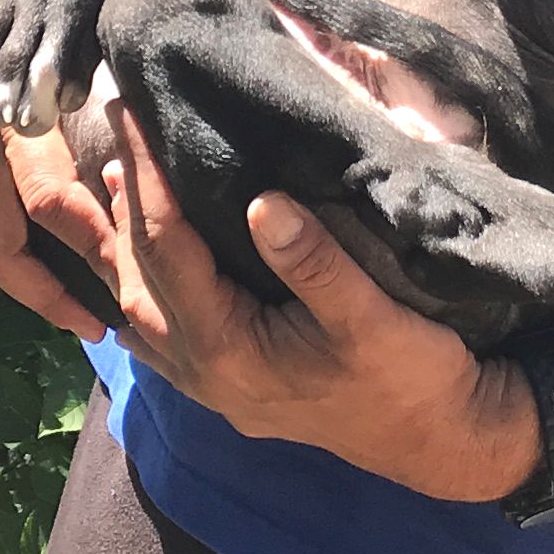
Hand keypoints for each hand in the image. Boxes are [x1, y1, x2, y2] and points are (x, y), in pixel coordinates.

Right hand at [0, 0, 113, 341]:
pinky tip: (49, 255)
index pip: (50, 202)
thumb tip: (158, 117)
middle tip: (116, 326)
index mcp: (1, 105)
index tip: (144, 284)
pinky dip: (7, 239)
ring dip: (30, 281)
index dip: (97, 248)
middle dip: (60, 293)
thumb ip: (99, 61)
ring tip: (86, 310)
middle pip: (6, 244)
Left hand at [98, 108, 538, 502]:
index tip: (130, 111)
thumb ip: (313, 262)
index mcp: (227, 350)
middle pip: (137, 273)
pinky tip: (139, 258)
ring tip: (115, 179)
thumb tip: (258, 200)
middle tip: (114, 129)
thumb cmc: (411, 378)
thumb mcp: (372, 317)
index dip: (145, 175)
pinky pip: (158, 329)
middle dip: (122, 200)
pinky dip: (141, 282)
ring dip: (123, 242)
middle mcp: (202, 370)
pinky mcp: (227, 383)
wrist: (440, 441)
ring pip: (137, 304)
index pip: (166, 246)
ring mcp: (210, 383)